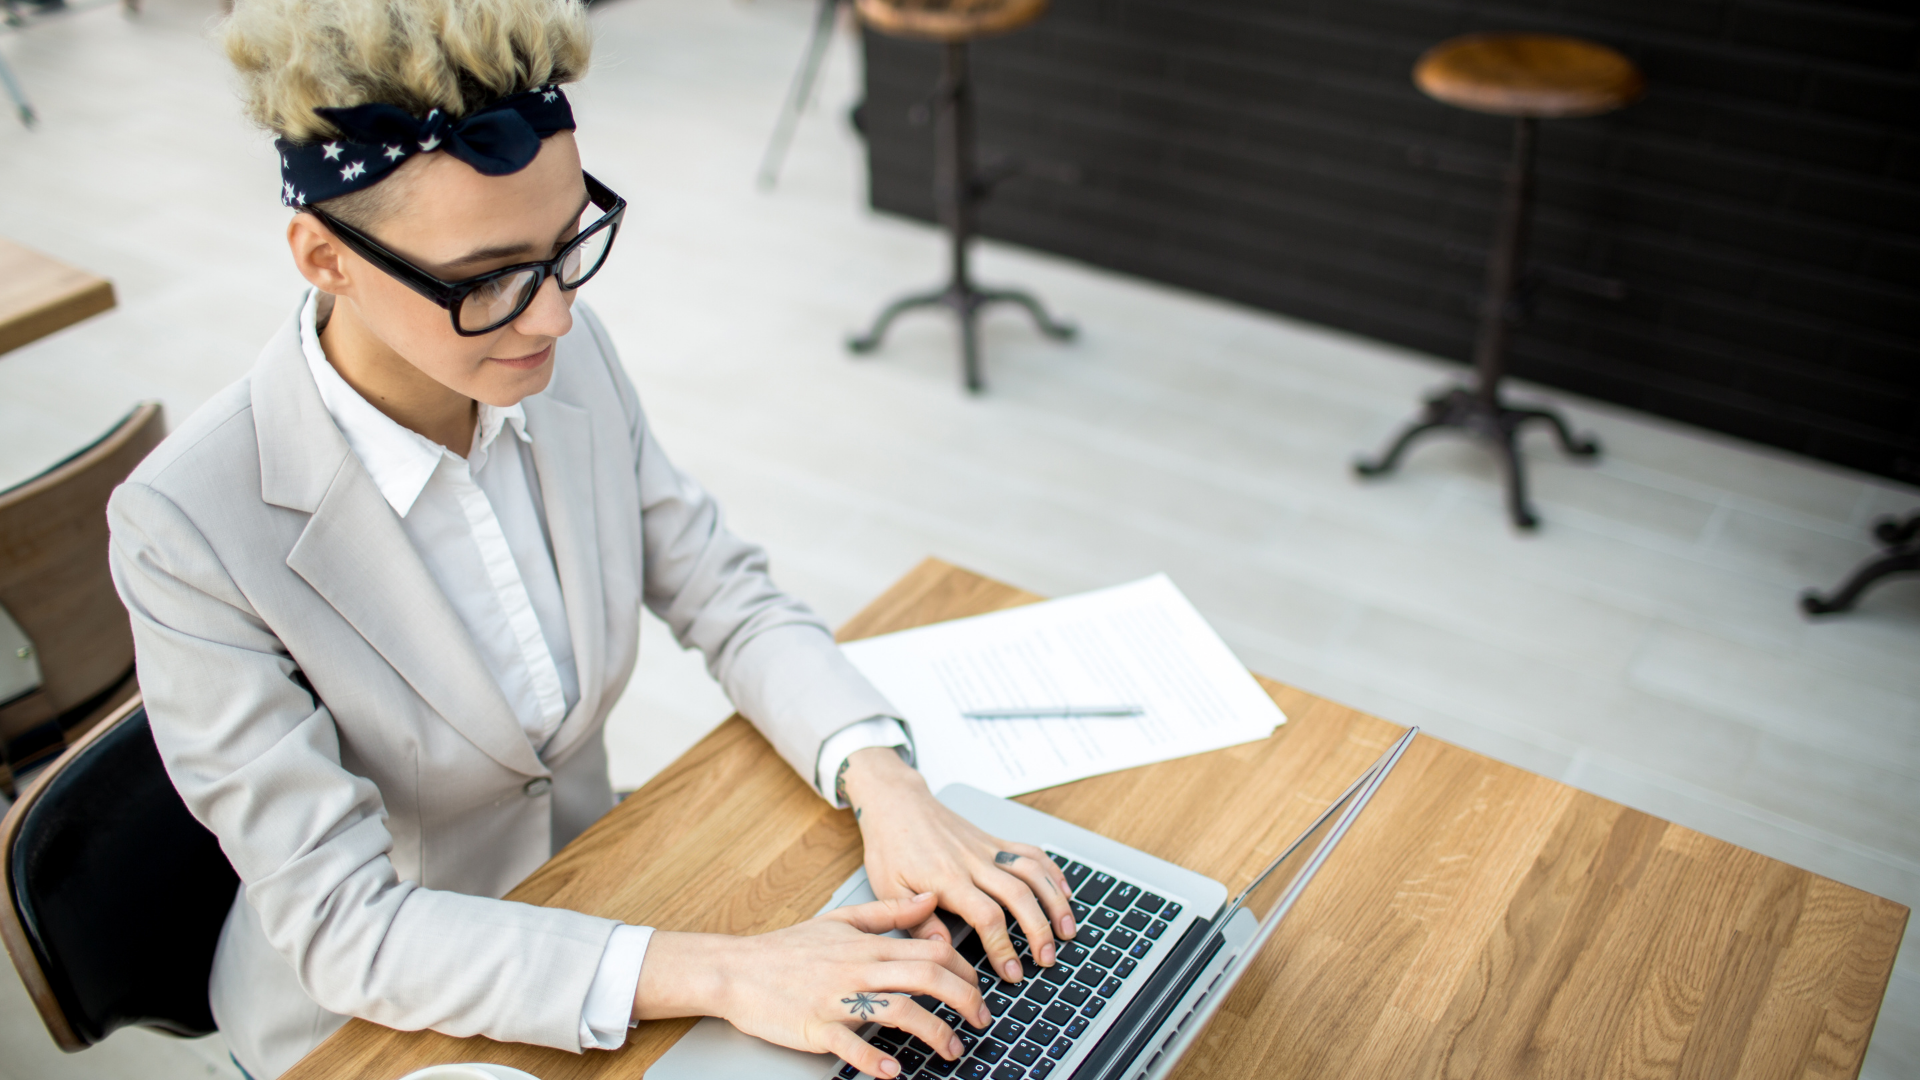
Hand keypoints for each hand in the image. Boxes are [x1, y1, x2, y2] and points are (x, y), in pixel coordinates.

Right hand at [634, 893, 990, 1078]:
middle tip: (982, 1020)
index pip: (932, 950)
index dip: (965, 969)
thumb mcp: (842, 920)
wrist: (736, 969)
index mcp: (868, 945)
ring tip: (953, 1049)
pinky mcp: (814, 1026)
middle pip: (926, 977)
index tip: (979, 988)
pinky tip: (894, 1071)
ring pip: (898, 1009)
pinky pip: (849, 1043)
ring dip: (933, 1032)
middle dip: (964, 999)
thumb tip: (931, 899)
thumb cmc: (788, 949)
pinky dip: (874, 1058)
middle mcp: (858, 969)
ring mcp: (836, 998)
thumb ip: (889, 912)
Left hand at [841, 748, 1076, 986]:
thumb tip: (943, 950)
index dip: (1003, 946)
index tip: (1011, 972)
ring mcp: (987, 849)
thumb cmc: (891, 847)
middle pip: (1019, 895)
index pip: (986, 915)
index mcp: (947, 879)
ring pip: (1032, 873)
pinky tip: (1064, 892)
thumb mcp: (889, 889)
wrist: (898, 804)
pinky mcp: (994, 840)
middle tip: (1047, 958)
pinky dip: (1052, 872)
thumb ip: (917, 922)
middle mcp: (973, 862)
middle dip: (1039, 929)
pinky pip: (1030, 853)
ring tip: (1068, 930)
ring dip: (1055, 901)